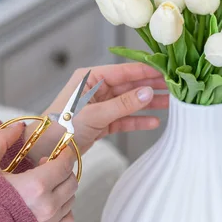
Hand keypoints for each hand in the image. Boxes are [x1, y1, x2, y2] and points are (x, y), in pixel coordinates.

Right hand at [0, 122, 77, 221]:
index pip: (65, 164)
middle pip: (71, 181)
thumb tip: (17, 127)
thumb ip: (1, 139)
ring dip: (62, 186)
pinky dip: (64, 208)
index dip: (64, 152)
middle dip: (63, 168)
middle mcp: (46, 205)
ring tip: (44, 181)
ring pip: (70, 198)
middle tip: (46, 164)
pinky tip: (49, 200)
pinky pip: (67, 219)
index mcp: (35, 185)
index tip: (59, 148)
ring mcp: (47, 221)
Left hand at [27, 63, 168, 159]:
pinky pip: (123, 119)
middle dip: (150, 87)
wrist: (47, 150)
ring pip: (128, 102)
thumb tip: (147, 92)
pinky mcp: (100, 122)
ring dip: (147, 104)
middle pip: (129, 85)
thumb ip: (123, 104)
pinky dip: (136, 121)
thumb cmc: (62, 127)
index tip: (166, 71)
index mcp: (90, 78)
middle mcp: (95, 89)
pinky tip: (153, 122)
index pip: (123, 71)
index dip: (146, 72)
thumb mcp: (95, 114)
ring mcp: (99, 106)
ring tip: (171, 105)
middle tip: (174, 88)